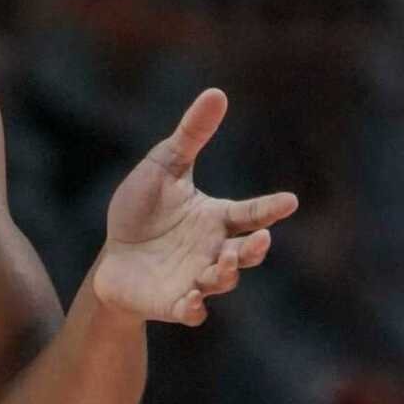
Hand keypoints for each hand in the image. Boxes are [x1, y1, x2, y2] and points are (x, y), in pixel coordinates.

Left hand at [91, 88, 299, 324]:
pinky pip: (192, 311)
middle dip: (254, 249)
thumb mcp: (164, 167)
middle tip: (258, 240)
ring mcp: (197, 278)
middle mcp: (213, 250)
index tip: (289, 200)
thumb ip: (191, 135)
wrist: (113, 256)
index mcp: (216, 218)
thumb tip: (217, 93)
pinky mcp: (175, 303)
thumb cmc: (142, 210)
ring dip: (225, 273)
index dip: (270, 208)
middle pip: (245, 253)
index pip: (250, 213)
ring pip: (222, 280)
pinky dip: (194, 308)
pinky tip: (192, 299)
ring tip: (220, 263)